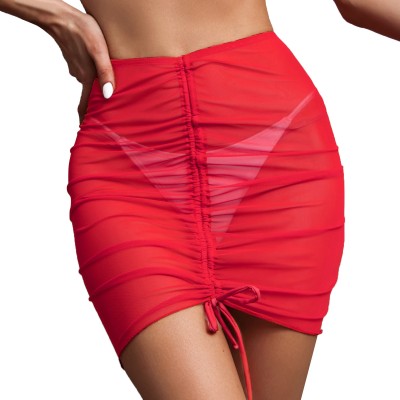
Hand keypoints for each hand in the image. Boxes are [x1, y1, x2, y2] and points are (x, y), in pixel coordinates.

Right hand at [44, 8, 114, 124]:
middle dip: (97, 105)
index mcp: (87, 78)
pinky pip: (86, 72)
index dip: (87, 120)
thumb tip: (109, 95)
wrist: (62, 16)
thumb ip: (105, 73)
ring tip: (110, 92)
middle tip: (108, 113)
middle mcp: (81, 76)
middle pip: (89, 96)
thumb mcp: (99, 51)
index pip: (85, 106)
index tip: (89, 131)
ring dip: (97, 89)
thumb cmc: (83, 31)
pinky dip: (93, 76)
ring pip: (88, 83)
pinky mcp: (76, 60)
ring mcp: (77, 68)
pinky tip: (101, 72)